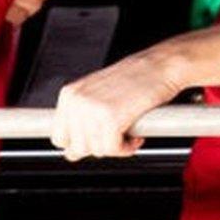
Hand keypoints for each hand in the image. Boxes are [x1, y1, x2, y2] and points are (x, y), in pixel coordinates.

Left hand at [51, 48, 184, 159]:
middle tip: (117, 135)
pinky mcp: (111, 118)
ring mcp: (92, 109)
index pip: (59, 138)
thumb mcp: (97, 94)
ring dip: (116, 148)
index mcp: (69, 94)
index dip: (80, 144)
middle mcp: (77, 100)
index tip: (96, 139)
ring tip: (128, 133)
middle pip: (77, 149)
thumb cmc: (134, 80)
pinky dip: (127, 149)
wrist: (160, 66)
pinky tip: (135, 137)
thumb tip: (72, 154)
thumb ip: (81, 120)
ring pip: (96, 151)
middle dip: (100, 147)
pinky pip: (113, 149)